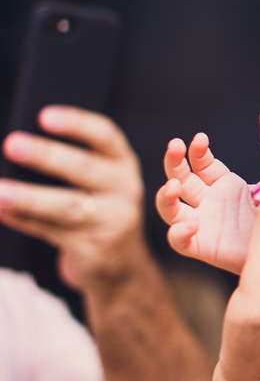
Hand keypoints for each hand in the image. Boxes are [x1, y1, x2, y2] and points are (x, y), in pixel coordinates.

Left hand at [0, 106, 145, 293]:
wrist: (121, 267)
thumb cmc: (100, 213)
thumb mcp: (101, 184)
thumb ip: (75, 167)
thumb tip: (19, 148)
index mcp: (124, 165)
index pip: (105, 136)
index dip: (76, 123)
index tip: (44, 115)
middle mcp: (123, 189)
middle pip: (84, 168)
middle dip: (46, 155)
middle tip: (12, 143)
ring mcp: (111, 220)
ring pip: (66, 205)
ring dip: (27, 196)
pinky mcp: (92, 248)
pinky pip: (50, 231)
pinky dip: (21, 219)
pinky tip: (0, 210)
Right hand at [155, 132, 255, 273]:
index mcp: (224, 184)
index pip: (202, 163)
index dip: (198, 151)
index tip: (200, 138)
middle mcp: (208, 201)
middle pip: (180, 179)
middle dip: (174, 161)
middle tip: (174, 145)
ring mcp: (202, 223)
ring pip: (171, 209)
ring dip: (166, 196)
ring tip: (172, 186)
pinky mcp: (202, 247)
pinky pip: (180, 242)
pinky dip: (179, 234)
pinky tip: (190, 225)